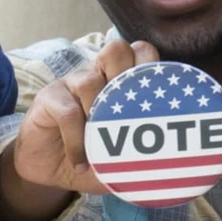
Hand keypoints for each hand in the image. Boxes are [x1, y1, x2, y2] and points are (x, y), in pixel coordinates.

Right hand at [11, 39, 161, 194]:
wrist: (47, 170)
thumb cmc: (89, 159)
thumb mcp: (120, 162)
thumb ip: (143, 159)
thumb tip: (174, 168)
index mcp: (119, 82)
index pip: (141, 53)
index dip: (151, 68)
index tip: (156, 102)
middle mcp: (96, 76)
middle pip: (117, 49)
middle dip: (126, 76)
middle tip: (128, 113)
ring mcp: (71, 84)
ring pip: (90, 80)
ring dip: (99, 117)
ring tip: (99, 148)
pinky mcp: (49, 98)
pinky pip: (68, 113)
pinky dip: (77, 141)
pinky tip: (80, 161)